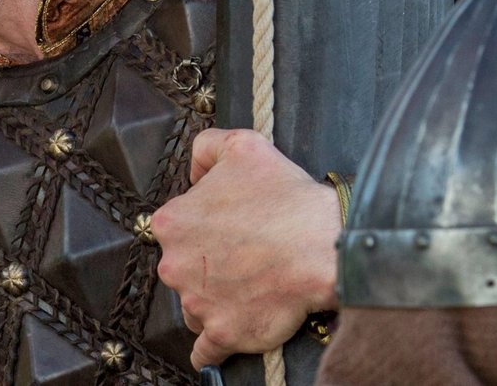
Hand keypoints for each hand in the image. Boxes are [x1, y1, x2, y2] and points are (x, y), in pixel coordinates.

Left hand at [150, 127, 341, 369]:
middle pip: (183, 268)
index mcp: (171, 222)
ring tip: (246, 290)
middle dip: (206, 265)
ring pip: (195, 305)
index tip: (229, 229)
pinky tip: (219, 340)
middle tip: (243, 259)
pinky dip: (211, 348)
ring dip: (212, 301)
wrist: (324, 247)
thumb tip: (193, 169)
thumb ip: (207, 146)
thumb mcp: (243, 146)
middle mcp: (173, 265)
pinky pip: (206, 350)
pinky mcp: (222, 334)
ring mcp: (196, 303)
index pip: (177, 229)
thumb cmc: (286, 198)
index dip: (205, 227)